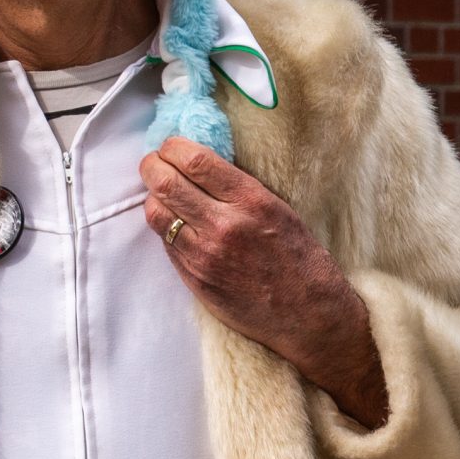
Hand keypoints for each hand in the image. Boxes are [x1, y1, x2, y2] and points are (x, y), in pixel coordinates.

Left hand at [141, 139, 388, 427]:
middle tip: (152, 162)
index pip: (194, 161)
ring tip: (161, 192)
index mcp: (251, 200)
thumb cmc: (299, 257)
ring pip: (156, 214)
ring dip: (153, 197)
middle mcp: (223, 225)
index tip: (170, 144)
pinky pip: (165, 242)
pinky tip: (174, 221)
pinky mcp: (193, 277)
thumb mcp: (278, 209)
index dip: (173, 147)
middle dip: (152, 166)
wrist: (308, 313)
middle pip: (165, 184)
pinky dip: (164, 226)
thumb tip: (199, 162)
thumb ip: (238, 188)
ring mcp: (203, 254)